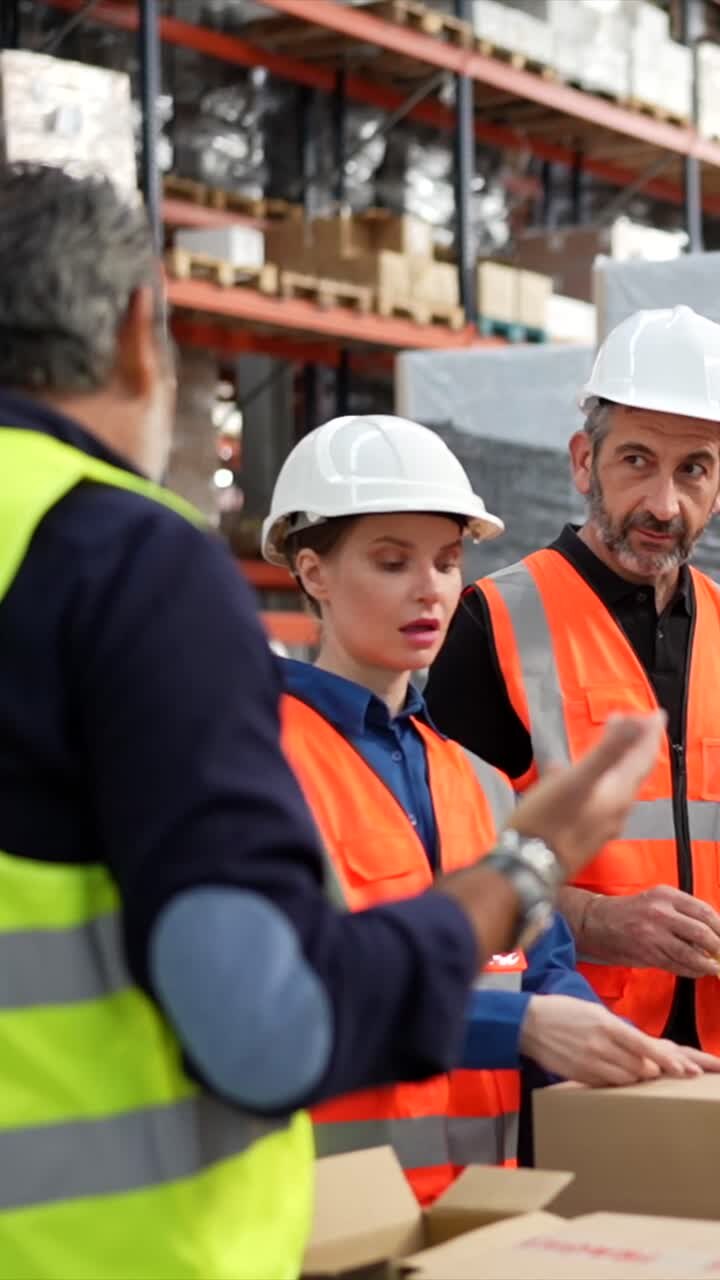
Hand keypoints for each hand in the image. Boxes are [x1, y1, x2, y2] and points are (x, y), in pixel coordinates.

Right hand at [508, 711, 665, 879]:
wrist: (527, 866)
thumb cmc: (548, 822)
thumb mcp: (577, 779)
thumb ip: (608, 751)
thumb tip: (633, 723)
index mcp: (617, 794)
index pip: (642, 758)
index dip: (648, 734)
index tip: (654, 714)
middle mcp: (616, 810)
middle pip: (635, 773)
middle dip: (636, 746)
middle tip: (635, 724)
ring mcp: (601, 824)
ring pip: (619, 787)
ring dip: (619, 763)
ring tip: (613, 746)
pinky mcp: (585, 833)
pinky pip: (602, 800)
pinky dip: (600, 781)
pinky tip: (579, 778)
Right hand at [519, 994, 719, 1085]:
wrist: (527, 1023)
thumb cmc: (563, 1011)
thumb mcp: (593, 1011)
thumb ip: (618, 1030)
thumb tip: (642, 1048)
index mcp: (606, 1025)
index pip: (644, 1046)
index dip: (667, 1061)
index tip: (686, 1071)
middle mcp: (600, 1046)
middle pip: (639, 1067)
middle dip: (652, 1069)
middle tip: (662, 1069)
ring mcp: (589, 1063)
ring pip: (626, 1079)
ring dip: (635, 1076)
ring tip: (633, 1068)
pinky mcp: (579, 1075)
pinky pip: (607, 1084)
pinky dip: (616, 1081)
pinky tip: (612, 1073)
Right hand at [582, 886, 719, 976]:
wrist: (596, 922)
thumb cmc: (630, 912)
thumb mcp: (657, 901)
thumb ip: (683, 913)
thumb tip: (712, 932)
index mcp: (666, 895)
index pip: (704, 912)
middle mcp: (660, 913)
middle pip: (702, 933)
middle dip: (718, 947)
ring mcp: (653, 935)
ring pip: (691, 953)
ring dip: (707, 964)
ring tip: (714, 967)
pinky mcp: (648, 954)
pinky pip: (677, 965)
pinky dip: (692, 970)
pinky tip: (697, 970)